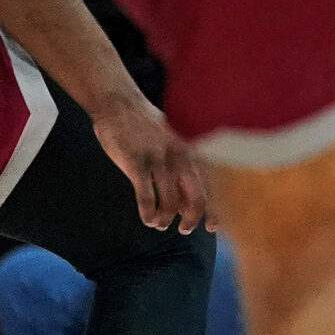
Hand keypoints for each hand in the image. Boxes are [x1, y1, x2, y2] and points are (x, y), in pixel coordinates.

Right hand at [88, 94, 211, 231]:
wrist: (121, 105)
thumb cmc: (149, 127)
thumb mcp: (175, 141)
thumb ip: (185, 165)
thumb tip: (188, 196)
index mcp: (194, 153)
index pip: (212, 188)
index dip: (213, 212)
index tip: (211, 228)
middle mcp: (181, 158)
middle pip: (197, 199)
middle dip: (191, 219)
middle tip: (183, 229)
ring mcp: (159, 161)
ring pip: (170, 202)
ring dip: (165, 219)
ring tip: (158, 224)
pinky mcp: (136, 163)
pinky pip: (146, 196)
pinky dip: (148, 212)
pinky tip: (147, 220)